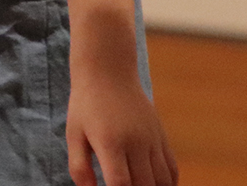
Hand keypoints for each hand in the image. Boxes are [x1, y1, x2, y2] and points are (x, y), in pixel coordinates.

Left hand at [68, 66, 176, 185]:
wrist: (109, 72)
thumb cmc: (86, 105)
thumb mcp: (73, 134)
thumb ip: (79, 166)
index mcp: (110, 142)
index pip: (121, 182)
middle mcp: (135, 142)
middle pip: (144, 185)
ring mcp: (152, 139)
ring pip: (163, 181)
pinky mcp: (162, 136)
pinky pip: (172, 169)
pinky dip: (168, 183)